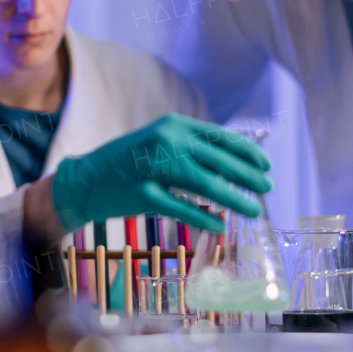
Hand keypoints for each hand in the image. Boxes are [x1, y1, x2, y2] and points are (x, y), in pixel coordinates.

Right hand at [51, 113, 271, 232]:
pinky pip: (180, 209)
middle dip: (247, 176)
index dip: (246, 151)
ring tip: (254, 209)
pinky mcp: (141, 196)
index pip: (219, 136)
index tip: (265, 164)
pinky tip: (221, 226)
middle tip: (267, 188)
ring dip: (234, 199)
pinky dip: (204, 218)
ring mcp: (152, 168)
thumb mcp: (161, 143)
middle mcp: (165, 141)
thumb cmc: (128, 163)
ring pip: (205, 184)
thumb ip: (192, 147)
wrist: (84, 179)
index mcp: (173, 125)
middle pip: (217, 160)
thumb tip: (234, 161)